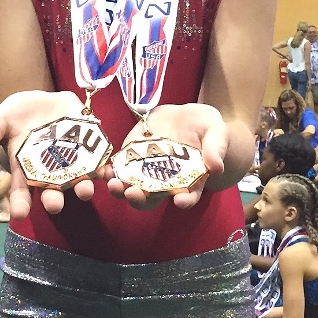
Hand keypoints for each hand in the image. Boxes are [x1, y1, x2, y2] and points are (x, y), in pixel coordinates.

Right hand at [0, 90, 104, 217]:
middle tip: (54, 206)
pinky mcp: (89, 148)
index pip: (22, 192)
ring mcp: (71, 162)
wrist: (43, 100)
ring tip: (84, 191)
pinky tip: (108, 173)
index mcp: (26, 171)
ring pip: (78, 180)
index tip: (19, 214)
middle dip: (54, 200)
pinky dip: (104, 168)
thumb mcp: (1, 120)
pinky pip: (99, 162)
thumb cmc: (18, 115)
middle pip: (52, 191)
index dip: (21, 203)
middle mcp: (50, 173)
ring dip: (82, 187)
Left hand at [104, 103, 228, 210]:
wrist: (186, 115)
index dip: (185, 200)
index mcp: (191, 180)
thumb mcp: (216, 131)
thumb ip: (215, 147)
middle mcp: (166, 181)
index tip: (179, 201)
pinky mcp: (132, 156)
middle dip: (142, 199)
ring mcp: (147, 170)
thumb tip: (216, 166)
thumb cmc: (206, 127)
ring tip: (114, 184)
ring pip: (132, 187)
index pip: (188, 196)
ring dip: (121, 189)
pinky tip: (102, 170)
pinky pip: (119, 168)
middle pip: (153, 198)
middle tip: (133, 194)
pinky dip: (109, 172)